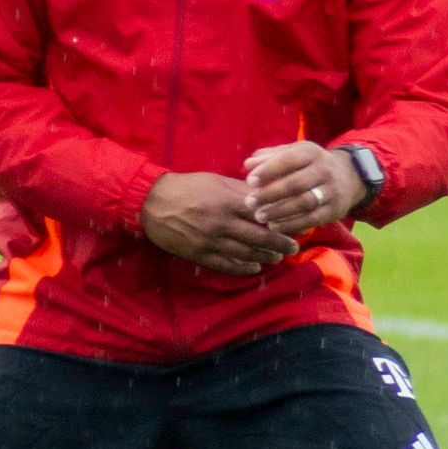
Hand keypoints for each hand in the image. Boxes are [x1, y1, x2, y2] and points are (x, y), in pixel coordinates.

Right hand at [141, 171, 290, 275]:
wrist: (152, 202)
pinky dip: (243, 268)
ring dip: (264, 257)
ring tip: (277, 258)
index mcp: (228, 202)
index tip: (294, 225)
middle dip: (279, 244)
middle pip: (259, 237)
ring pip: (245, 253)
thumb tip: (264, 195)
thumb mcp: (215, 181)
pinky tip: (254, 268)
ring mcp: (211, 241)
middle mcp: (222, 223)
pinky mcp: (200, 254)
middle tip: (294, 248)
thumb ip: (239, 190)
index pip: (263, 214)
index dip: (280, 222)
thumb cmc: (186, 187)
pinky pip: (226, 264)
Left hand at [242, 140, 368, 236]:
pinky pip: (312, 219)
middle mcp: (324, 170)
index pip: (288, 160)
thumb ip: (270, 157)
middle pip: (295, 183)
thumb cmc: (308, 165)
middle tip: (250, 202)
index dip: (269, 170)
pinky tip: (274, 226)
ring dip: (279, 211)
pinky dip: (291, 224)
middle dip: (270, 194)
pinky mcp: (334, 210)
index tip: (250, 181)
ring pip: (304, 203)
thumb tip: (248, 164)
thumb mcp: (293, 154)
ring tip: (260, 216)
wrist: (347, 177)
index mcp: (311, 152)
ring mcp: (331, 191)